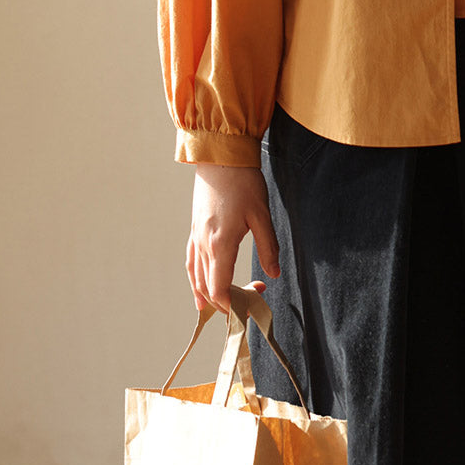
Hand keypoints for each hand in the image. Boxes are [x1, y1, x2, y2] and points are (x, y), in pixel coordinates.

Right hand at [187, 163, 281, 315]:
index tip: (254, 299)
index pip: (220, 290)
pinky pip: (191, 263)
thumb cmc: (243, 182)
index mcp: (220, 245)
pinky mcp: (194, 229)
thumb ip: (268, 247)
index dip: (235, 304)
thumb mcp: (261, 215)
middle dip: (226, 302)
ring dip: (209, 295)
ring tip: (221, 308)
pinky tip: (199, 286)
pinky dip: (195, 280)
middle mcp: (203, 245)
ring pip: (196, 278)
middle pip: (207, 288)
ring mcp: (195, 238)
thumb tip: (273, 274)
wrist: (220, 156)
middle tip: (248, 300)